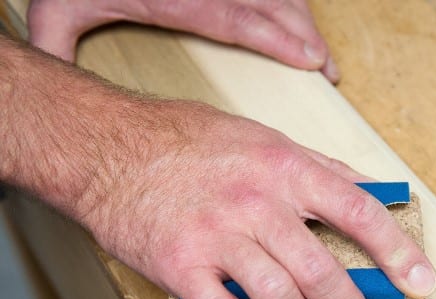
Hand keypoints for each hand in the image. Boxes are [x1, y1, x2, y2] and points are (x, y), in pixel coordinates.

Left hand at [27, 0, 339, 81]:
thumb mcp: (56, 8)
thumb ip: (58, 49)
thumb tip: (57, 100)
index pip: (237, 18)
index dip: (279, 39)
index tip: (312, 59)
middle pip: (270, 2)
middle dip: (304, 34)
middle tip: (328, 67)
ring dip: (303, 17)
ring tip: (319, 48)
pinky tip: (299, 15)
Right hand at [73, 99, 435, 298]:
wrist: (114, 148)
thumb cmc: (190, 142)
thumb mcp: (263, 138)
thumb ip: (318, 167)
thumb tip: (368, 189)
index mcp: (284, 169)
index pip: (360, 213)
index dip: (399, 252)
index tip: (420, 281)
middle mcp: (256, 203)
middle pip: (324, 272)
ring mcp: (218, 237)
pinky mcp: (180, 266)